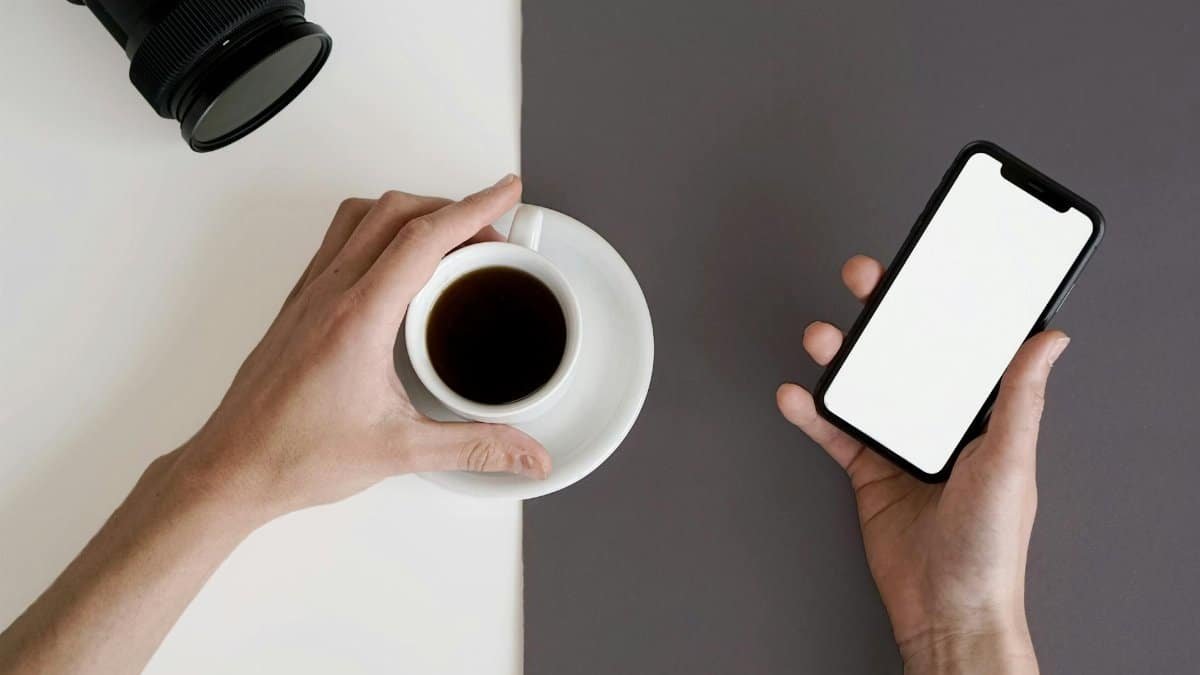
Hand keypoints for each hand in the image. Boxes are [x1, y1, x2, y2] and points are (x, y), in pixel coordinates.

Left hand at [174, 175, 551, 521]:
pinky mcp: (299, 304)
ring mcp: (310, 293)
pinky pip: (340, 240)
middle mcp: (331, 292)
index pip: (425, 238)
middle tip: (492, 232)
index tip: (506, 193)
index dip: (475, 208)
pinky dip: (378, 230)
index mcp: (359, 317)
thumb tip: (526, 454)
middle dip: (453, 207)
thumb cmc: (294, 455)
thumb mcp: (400, 452)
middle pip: (397, 212)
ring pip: (363, 217)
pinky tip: (398, 263)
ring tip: (449, 235)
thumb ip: (474, 447)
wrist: (233, 468)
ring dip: (412, 211)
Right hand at [777, 255, 1068, 674]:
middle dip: (883, 314)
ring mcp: (899, 445)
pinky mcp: (866, 471)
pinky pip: (833, 433)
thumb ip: (1020, 399)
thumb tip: (1050, 340)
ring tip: (821, 337)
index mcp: (981, 414)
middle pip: (906, 354)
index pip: (961, 345)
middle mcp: (939, 422)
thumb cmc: (991, 546)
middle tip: (864, 280)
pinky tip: (795, 395)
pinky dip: (811, 414)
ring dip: (840, 358)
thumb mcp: (1010, 462)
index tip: (925, 270)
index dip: (942, 305)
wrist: (946, 607)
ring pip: (864, 386)